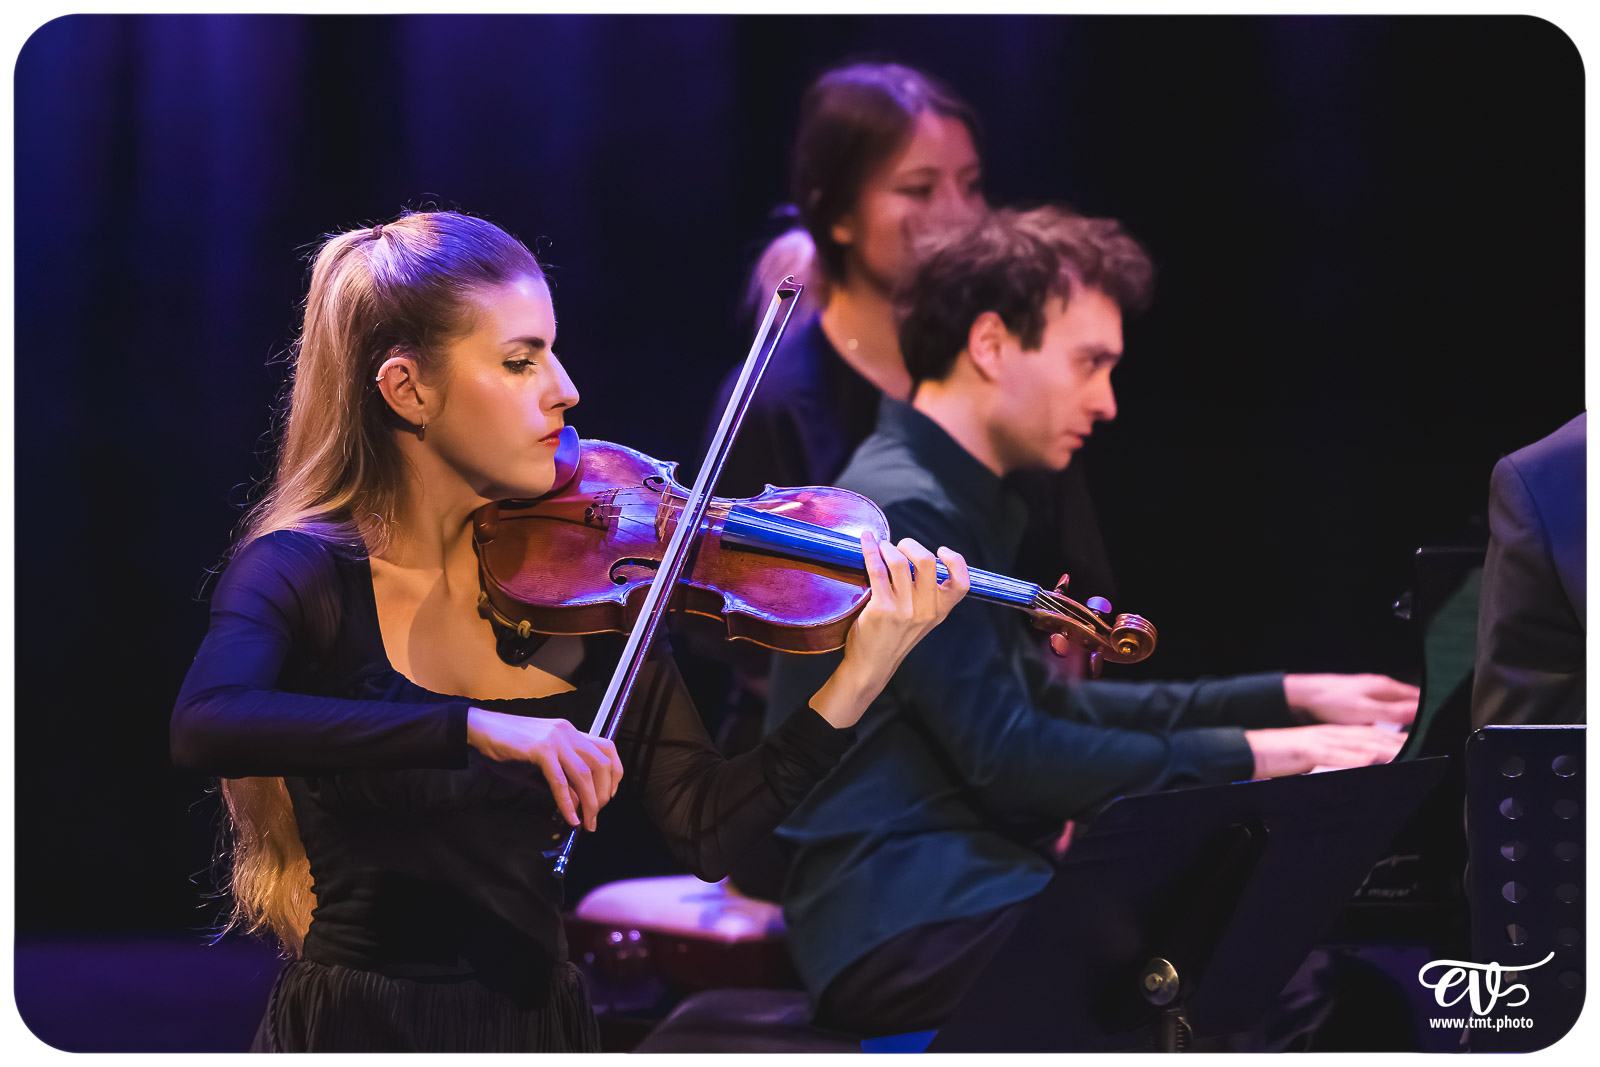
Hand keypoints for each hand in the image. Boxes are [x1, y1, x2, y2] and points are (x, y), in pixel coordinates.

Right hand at [465, 710, 622, 830]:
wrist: (480, 731)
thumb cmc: (507, 747)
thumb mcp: (540, 762)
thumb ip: (560, 779)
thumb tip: (576, 805)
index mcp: (571, 732)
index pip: (607, 750)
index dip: (614, 776)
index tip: (607, 797)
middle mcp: (568, 732)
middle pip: (602, 765)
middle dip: (603, 795)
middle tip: (595, 816)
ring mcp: (555, 739)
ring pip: (584, 774)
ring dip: (589, 803)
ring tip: (586, 822)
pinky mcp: (540, 750)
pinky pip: (560, 781)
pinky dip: (567, 803)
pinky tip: (570, 818)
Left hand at [811, 532, 970, 727]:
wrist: (872, 665)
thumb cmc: (893, 637)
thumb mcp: (921, 620)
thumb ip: (926, 595)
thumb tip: (916, 557)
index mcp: (940, 611)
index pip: (962, 583)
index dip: (956, 561)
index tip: (941, 551)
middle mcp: (925, 610)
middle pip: (927, 561)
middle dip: (910, 545)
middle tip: (899, 546)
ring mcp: (904, 610)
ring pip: (899, 562)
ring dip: (887, 547)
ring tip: (880, 547)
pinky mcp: (882, 608)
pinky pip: (877, 569)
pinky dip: (870, 551)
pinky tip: (866, 542)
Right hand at [1245, 724, 1406, 777]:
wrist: (1247, 750)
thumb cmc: (1276, 757)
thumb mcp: (1309, 760)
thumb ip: (1331, 763)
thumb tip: (1353, 771)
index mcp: (1330, 736)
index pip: (1367, 737)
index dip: (1392, 741)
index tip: (1413, 747)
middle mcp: (1328, 735)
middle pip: (1369, 738)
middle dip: (1395, 744)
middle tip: (1421, 750)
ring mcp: (1318, 741)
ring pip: (1356, 743)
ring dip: (1382, 749)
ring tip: (1405, 755)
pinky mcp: (1306, 750)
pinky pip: (1333, 754)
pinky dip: (1352, 758)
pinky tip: (1368, 762)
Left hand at [1283, 673, 1419, 726]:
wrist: (1303, 697)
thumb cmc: (1332, 702)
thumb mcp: (1367, 711)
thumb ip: (1395, 713)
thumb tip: (1421, 712)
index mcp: (1386, 687)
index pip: (1418, 698)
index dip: (1430, 711)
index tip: (1439, 725)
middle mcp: (1379, 687)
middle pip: (1408, 702)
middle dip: (1418, 716)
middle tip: (1427, 733)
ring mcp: (1368, 692)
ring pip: (1394, 706)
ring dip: (1402, 718)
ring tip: (1411, 734)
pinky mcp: (1358, 700)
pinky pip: (1380, 710)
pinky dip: (1386, 719)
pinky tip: (1385, 729)